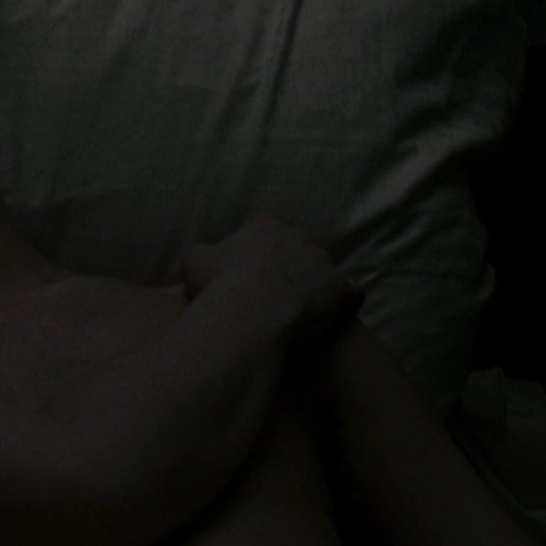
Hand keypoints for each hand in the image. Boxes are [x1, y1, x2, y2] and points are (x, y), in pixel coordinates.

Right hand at [178, 214, 363, 343]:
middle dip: (290, 268)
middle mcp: (301, 238)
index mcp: (266, 228)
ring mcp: (326, 264)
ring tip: (299, 311)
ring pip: (323, 271)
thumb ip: (203, 252)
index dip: (257, 257)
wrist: (256, 313)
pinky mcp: (344, 291)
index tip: (248, 277)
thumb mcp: (194, 261)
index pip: (265, 235)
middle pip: (297, 249)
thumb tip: (208, 256)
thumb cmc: (222, 286)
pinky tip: (331, 317)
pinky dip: (343, 303)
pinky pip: (351, 294)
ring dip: (315, 286)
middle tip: (274, 295)